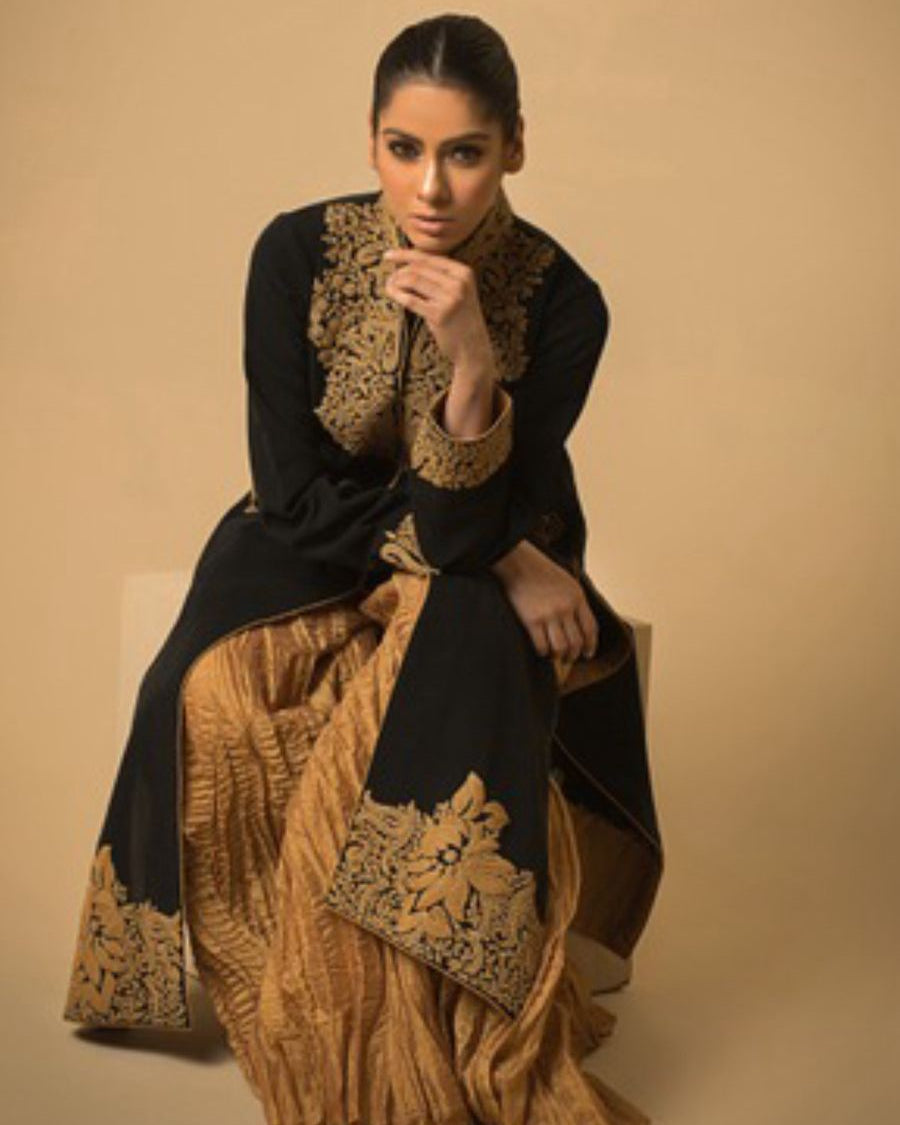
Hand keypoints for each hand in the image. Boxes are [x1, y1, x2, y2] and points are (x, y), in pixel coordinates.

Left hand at [383, 247, 493, 370]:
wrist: (473, 348)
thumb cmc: (460, 319)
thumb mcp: (457, 292)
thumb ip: (440, 277)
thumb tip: (406, 263)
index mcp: (463, 272)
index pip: (429, 257)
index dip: (405, 254)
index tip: (388, 256)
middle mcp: (458, 283)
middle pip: (419, 268)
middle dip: (399, 271)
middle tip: (389, 279)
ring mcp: (450, 298)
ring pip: (413, 280)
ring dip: (396, 282)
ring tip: (390, 286)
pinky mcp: (439, 314)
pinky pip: (411, 299)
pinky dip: (397, 294)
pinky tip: (391, 293)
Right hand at [491, 539, 598, 661]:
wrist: (518, 563)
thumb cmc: (540, 570)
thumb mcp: (567, 580)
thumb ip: (575, 599)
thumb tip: (579, 621)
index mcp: (577, 597)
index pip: (590, 628)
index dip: (591, 644)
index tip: (588, 653)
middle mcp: (565, 608)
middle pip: (576, 641)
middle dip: (574, 654)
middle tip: (569, 659)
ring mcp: (549, 615)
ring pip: (561, 647)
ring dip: (559, 656)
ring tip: (555, 657)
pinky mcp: (531, 620)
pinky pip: (541, 646)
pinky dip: (543, 652)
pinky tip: (541, 650)